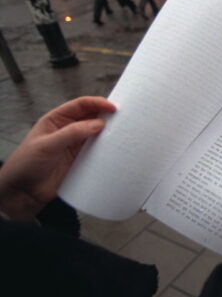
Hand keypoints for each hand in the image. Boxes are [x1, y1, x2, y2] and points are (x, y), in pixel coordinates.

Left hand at [0, 97, 115, 219]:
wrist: (23, 193)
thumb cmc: (26, 165)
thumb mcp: (47, 145)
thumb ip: (72, 133)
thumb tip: (98, 124)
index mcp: (56, 120)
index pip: (80, 105)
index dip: (97, 103)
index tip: (113, 108)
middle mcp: (68, 130)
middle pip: (91, 117)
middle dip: (106, 115)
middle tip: (123, 118)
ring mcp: (75, 145)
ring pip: (97, 134)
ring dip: (109, 132)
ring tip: (123, 133)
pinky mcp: (81, 160)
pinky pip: (98, 151)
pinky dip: (107, 149)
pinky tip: (115, 149)